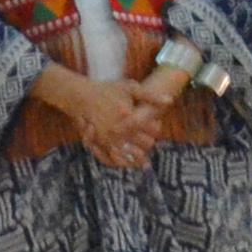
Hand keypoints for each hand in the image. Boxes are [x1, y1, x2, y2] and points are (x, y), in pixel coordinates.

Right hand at [38, 71, 161, 170]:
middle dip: (147, 144)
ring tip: (142, 162)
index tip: (156, 127)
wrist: (81, 96)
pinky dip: (119, 162)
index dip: (155, 129)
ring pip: (128, 154)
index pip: (152, 130)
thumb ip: (151, 96)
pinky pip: (109, 157)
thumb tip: (170, 101)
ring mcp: (107, 138)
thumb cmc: (108, 90)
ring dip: (136, 158)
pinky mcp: (97, 143)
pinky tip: (126, 163)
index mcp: (130, 117)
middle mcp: (119, 129)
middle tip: (149, 143)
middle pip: (144, 144)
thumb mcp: (130, 88)